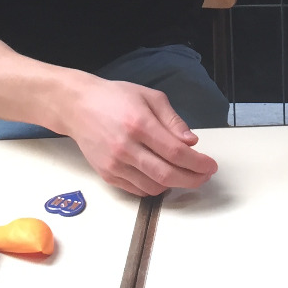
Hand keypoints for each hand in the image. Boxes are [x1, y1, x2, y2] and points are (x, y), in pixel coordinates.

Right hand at [62, 76, 217, 196]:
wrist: (77, 107)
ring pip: (153, 187)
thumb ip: (173, 121)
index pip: (176, 152)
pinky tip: (162, 176)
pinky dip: (154, 187)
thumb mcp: (150, 97)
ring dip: (174, 185)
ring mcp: (114, 164)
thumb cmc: (115, 98)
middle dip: (192, 179)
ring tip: (184, 174)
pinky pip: (137, 190)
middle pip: (167, 174)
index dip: (198, 163)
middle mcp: (126, 147)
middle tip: (204, 176)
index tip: (210, 166)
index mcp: (139, 124)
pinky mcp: (107, 174)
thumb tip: (192, 142)